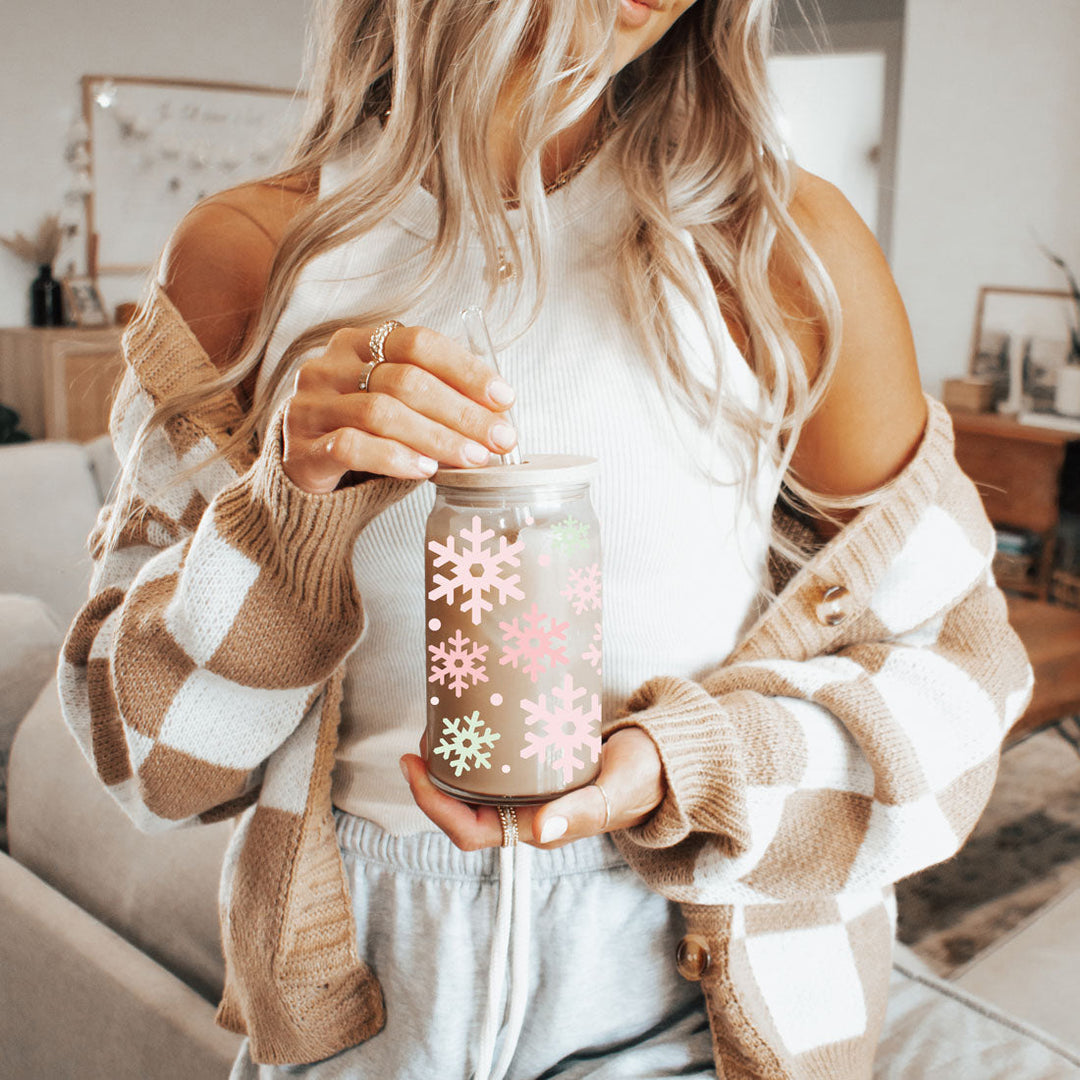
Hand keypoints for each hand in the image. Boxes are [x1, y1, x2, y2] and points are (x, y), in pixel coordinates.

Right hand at [282, 323, 517, 494]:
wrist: (303, 467)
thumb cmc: (363, 430)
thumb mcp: (397, 403)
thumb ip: (438, 399)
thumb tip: (498, 416)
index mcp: (359, 343)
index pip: (418, 342)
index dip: (465, 368)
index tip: (504, 396)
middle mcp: (330, 366)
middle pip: (405, 380)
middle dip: (461, 411)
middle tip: (499, 437)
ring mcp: (312, 405)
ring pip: (381, 413)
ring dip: (437, 437)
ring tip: (472, 457)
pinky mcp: (301, 448)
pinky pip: (352, 446)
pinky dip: (395, 457)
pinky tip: (425, 469)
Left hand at [399, 727, 664, 849]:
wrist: (666, 761)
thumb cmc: (645, 778)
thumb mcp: (617, 789)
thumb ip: (585, 809)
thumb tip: (541, 829)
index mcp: (538, 827)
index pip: (469, 830)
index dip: (432, 804)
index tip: (413, 764)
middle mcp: (526, 813)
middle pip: (461, 807)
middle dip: (432, 777)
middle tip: (424, 733)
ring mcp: (530, 792)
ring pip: (474, 785)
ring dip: (451, 759)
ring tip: (440, 721)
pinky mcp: (536, 768)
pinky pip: (494, 764)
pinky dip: (476, 744)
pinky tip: (471, 715)